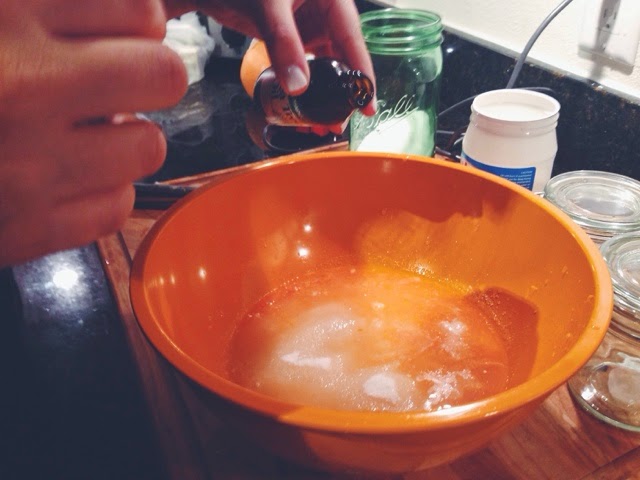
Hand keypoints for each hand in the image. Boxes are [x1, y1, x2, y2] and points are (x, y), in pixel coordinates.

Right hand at [0, 0, 187, 266]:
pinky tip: (65, 176)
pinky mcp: (29, 228)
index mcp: (7, 14)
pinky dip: (102, 191)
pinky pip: (118, 206)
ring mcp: (30, 164)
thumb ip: (54, 13)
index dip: (137, 25)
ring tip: (79, 134)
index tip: (119, 36)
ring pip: (149, 147)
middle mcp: (25, 85)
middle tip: (116, 83)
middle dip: (149, 77)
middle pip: (164, 74)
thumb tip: (142, 21)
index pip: (139, 9)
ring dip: (125, 139)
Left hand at [168, 0, 375, 114]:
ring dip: (321, 96)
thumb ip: (283, 43)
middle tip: (338, 122)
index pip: (352, 39)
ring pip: (322, 66)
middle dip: (341, 93)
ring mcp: (306, 26)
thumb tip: (297, 85)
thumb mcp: (269, 7)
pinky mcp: (289, 38)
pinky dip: (301, 89)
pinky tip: (299, 108)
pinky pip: (300, 67)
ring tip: (319, 124)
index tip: (366, 103)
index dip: (362, 73)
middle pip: (341, 58)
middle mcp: (323, 13)